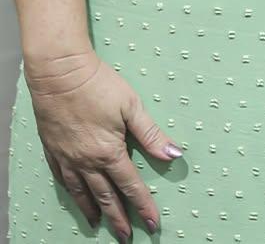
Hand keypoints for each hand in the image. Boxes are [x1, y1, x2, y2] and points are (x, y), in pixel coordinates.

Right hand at [25, 50, 181, 239]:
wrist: (60, 74)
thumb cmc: (100, 85)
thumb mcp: (131, 107)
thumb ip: (152, 134)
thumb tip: (174, 155)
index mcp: (109, 152)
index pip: (130, 186)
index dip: (142, 206)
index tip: (152, 224)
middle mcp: (87, 162)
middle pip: (106, 197)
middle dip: (118, 218)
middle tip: (126, 237)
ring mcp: (67, 158)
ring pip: (82, 193)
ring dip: (93, 210)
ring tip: (100, 225)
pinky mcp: (53, 150)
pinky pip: (63, 180)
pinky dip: (72, 193)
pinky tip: (76, 197)